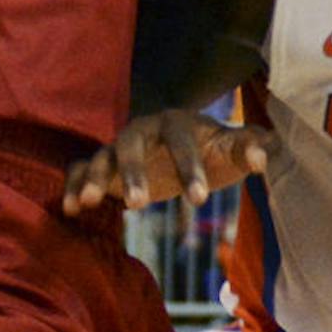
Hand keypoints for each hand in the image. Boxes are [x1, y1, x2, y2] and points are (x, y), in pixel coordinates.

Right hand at [62, 109, 274, 213]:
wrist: (186, 152)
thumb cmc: (213, 152)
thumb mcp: (233, 150)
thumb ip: (252, 149)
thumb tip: (261, 160)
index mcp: (178, 122)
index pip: (182, 140)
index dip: (190, 167)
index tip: (200, 200)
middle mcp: (143, 130)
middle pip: (132, 143)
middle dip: (135, 172)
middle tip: (143, 205)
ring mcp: (119, 146)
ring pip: (103, 156)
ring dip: (96, 177)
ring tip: (88, 201)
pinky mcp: (102, 165)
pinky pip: (81, 170)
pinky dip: (73, 185)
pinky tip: (70, 209)